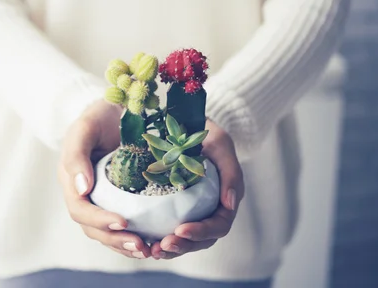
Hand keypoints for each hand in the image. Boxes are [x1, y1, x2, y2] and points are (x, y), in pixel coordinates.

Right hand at [58, 99, 152, 258]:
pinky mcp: (116, 199)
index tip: (123, 222)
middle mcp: (82, 194)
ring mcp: (99, 198)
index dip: (99, 220)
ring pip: (106, 232)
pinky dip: (133, 235)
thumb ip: (77, 156)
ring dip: (124, 244)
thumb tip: (82, 189)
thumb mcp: (84, 128)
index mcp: (71, 180)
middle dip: (114, 239)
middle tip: (140, 245)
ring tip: (146, 250)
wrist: (112, 109)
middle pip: (93, 228)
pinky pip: (121, 224)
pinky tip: (151, 242)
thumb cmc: (96, 116)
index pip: (80, 209)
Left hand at [150, 119, 244, 259]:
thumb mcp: (220, 144)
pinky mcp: (176, 210)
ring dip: (170, 249)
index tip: (180, 229)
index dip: (201, 231)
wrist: (188, 126)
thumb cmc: (207, 133)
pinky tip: (145, 242)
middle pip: (202, 240)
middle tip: (162, 245)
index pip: (219, 225)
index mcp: (225, 199)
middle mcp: (211, 210)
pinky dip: (159, 239)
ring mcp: (193, 213)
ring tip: (153, 250)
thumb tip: (231, 203)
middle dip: (183, 246)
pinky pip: (170, 231)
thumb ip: (230, 171)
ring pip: (186, 241)